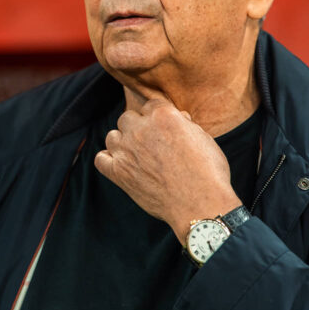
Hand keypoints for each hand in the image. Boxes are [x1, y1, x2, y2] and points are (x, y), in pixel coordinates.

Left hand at [94, 97, 241, 244]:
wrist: (200, 204)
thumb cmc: (208, 172)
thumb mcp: (203, 139)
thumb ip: (185, 125)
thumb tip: (179, 117)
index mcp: (163, 115)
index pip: (150, 105)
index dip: (156, 117)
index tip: (162, 129)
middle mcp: (140, 128)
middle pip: (127, 118)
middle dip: (137, 128)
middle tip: (150, 144)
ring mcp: (126, 150)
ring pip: (112, 136)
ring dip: (122, 143)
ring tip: (136, 156)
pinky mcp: (118, 172)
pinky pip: (100, 159)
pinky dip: (108, 161)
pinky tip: (120, 166)